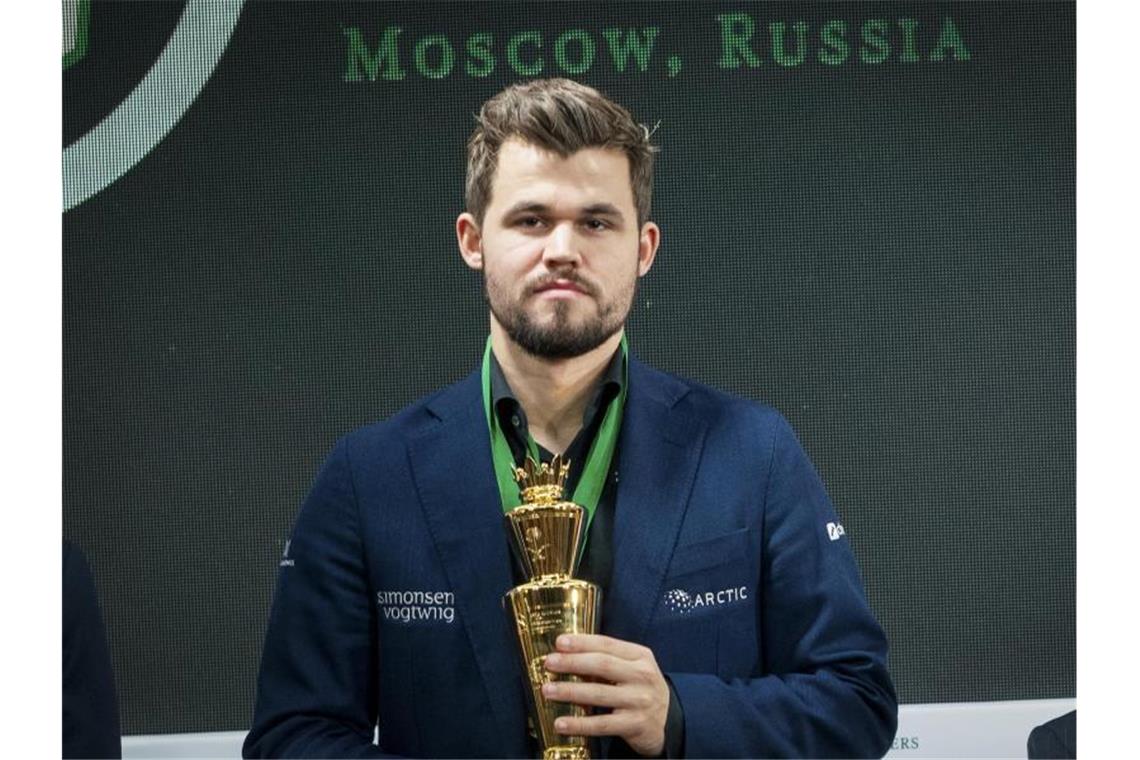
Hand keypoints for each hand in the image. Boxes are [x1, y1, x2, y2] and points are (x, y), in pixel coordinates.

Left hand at [542, 633, 669, 756]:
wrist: (667, 720)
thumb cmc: (639, 688)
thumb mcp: (631, 668)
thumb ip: (606, 661)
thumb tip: (565, 656)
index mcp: (640, 656)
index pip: (607, 644)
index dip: (582, 642)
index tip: (559, 642)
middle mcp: (642, 676)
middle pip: (603, 665)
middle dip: (572, 663)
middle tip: (549, 663)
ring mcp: (640, 700)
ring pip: (599, 694)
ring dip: (570, 691)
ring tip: (547, 690)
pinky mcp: (635, 724)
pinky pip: (602, 724)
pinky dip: (579, 724)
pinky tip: (561, 723)